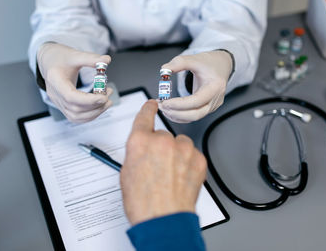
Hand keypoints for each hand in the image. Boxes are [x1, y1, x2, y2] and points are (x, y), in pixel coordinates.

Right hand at [37, 43, 112, 122]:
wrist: (50, 62)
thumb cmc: (60, 58)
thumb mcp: (75, 55)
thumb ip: (90, 58)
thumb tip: (107, 60)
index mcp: (55, 80)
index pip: (71, 97)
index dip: (89, 100)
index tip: (104, 97)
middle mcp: (55, 94)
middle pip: (75, 109)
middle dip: (95, 106)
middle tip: (108, 96)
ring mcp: (58, 102)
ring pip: (76, 116)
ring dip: (94, 112)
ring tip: (106, 101)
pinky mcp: (63, 106)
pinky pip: (76, 117)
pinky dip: (89, 115)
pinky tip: (99, 106)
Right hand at [120, 100, 206, 224]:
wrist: (164, 219)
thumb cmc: (143, 203)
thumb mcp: (127, 173)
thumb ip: (136, 154)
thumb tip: (142, 150)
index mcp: (140, 142)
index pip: (145, 116)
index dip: (148, 109)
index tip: (153, 105)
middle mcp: (162, 142)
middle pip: (162, 135)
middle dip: (161, 147)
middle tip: (159, 166)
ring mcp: (182, 150)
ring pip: (180, 143)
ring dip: (177, 153)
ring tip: (171, 174)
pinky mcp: (198, 160)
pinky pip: (193, 154)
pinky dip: (189, 163)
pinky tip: (181, 177)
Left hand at [159, 50, 232, 122]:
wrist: (221, 66)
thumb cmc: (210, 63)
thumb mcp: (194, 59)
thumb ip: (179, 63)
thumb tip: (164, 70)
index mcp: (215, 86)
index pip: (197, 100)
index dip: (179, 104)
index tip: (166, 102)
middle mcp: (215, 98)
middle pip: (196, 114)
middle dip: (176, 113)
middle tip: (162, 106)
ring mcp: (212, 105)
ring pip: (194, 117)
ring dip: (177, 115)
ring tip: (163, 107)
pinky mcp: (208, 108)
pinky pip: (193, 116)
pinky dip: (181, 116)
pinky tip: (170, 110)